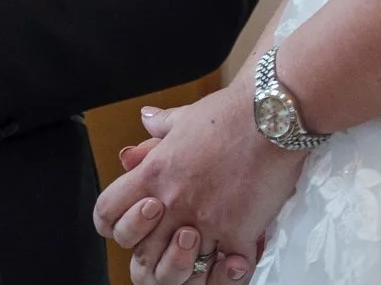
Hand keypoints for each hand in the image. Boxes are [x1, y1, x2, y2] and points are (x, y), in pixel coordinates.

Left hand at [95, 82, 299, 283]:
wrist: (274, 115)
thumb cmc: (233, 113)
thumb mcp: (187, 116)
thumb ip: (162, 126)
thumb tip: (146, 118)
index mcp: (153, 173)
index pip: (107, 214)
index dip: (116, 224)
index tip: (134, 222)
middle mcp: (173, 202)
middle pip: (140, 254)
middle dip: (151, 254)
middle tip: (171, 241)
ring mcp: (204, 222)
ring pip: (179, 273)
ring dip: (187, 269)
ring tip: (201, 254)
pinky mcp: (238, 234)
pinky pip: (225, 273)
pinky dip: (228, 273)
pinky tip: (233, 261)